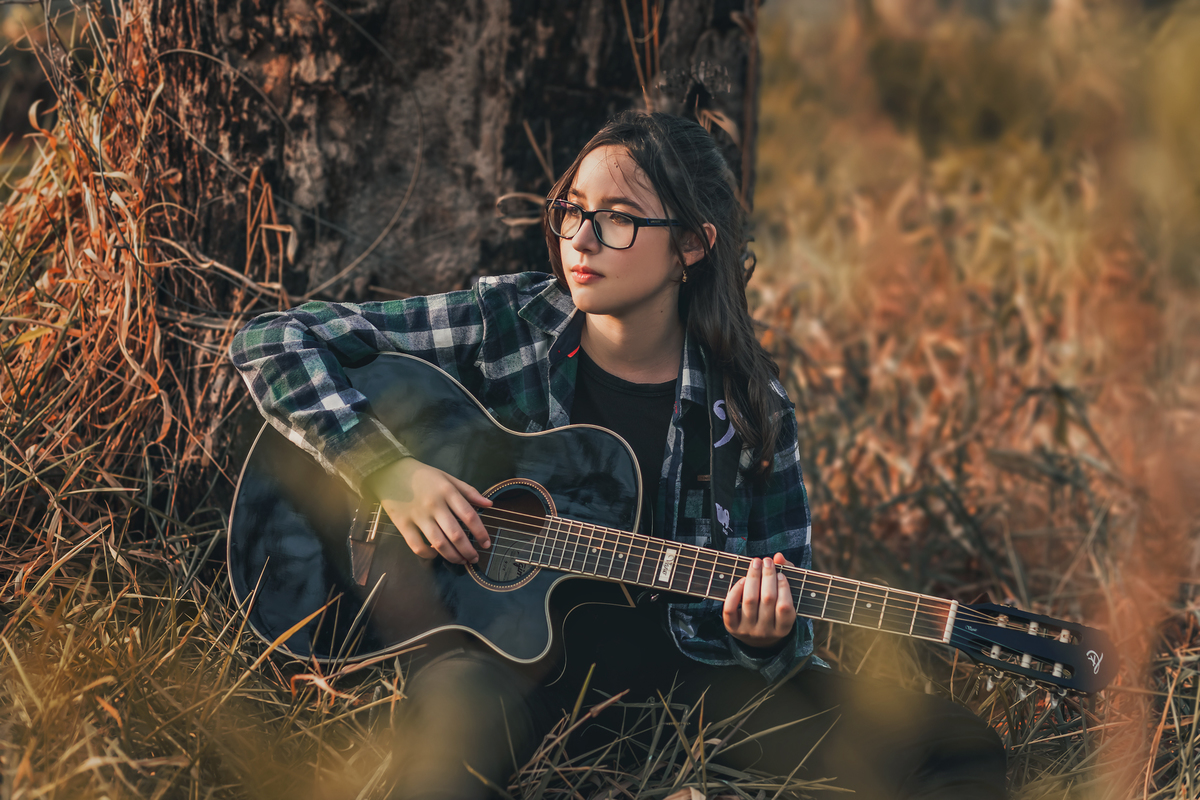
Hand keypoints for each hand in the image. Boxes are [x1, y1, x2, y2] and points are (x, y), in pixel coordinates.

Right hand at [364, 457, 491, 564]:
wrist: (390, 471)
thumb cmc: (422, 475)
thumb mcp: (447, 477)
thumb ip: (469, 491)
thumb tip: (489, 504)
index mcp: (448, 492)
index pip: (469, 516)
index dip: (480, 533)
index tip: (487, 544)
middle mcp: (435, 505)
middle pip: (456, 534)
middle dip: (468, 550)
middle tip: (475, 558)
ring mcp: (418, 516)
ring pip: (439, 543)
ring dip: (453, 556)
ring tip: (461, 561)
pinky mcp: (403, 524)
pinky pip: (417, 545)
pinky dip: (428, 554)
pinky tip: (435, 554)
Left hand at [723, 553, 796, 648]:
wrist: (757, 639)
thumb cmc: (773, 611)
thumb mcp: (785, 599)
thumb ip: (785, 575)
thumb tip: (779, 556)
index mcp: (784, 628)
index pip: (785, 607)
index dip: (783, 588)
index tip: (780, 574)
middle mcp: (766, 631)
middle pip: (767, 600)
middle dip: (767, 576)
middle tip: (767, 561)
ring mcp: (748, 630)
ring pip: (749, 601)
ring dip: (753, 578)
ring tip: (755, 563)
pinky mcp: (732, 628)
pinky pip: (730, 609)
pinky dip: (735, 592)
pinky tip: (742, 580)